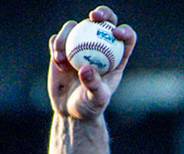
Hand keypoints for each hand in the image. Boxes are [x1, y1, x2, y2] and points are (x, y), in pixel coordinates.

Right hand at [48, 7, 135, 121]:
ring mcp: (80, 44)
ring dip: (67, 36)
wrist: (70, 110)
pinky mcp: (63, 47)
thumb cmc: (89, 107)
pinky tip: (58, 61)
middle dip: (102, 13)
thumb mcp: (95, 100)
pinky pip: (58, 38)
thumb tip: (85, 68)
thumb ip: (93, 85)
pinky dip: (57, 46)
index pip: (126, 38)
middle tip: (93, 17)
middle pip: (104, 21)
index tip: (115, 33)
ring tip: (62, 59)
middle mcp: (99, 46)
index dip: (124, 31)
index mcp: (116, 57)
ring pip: (76, 27)